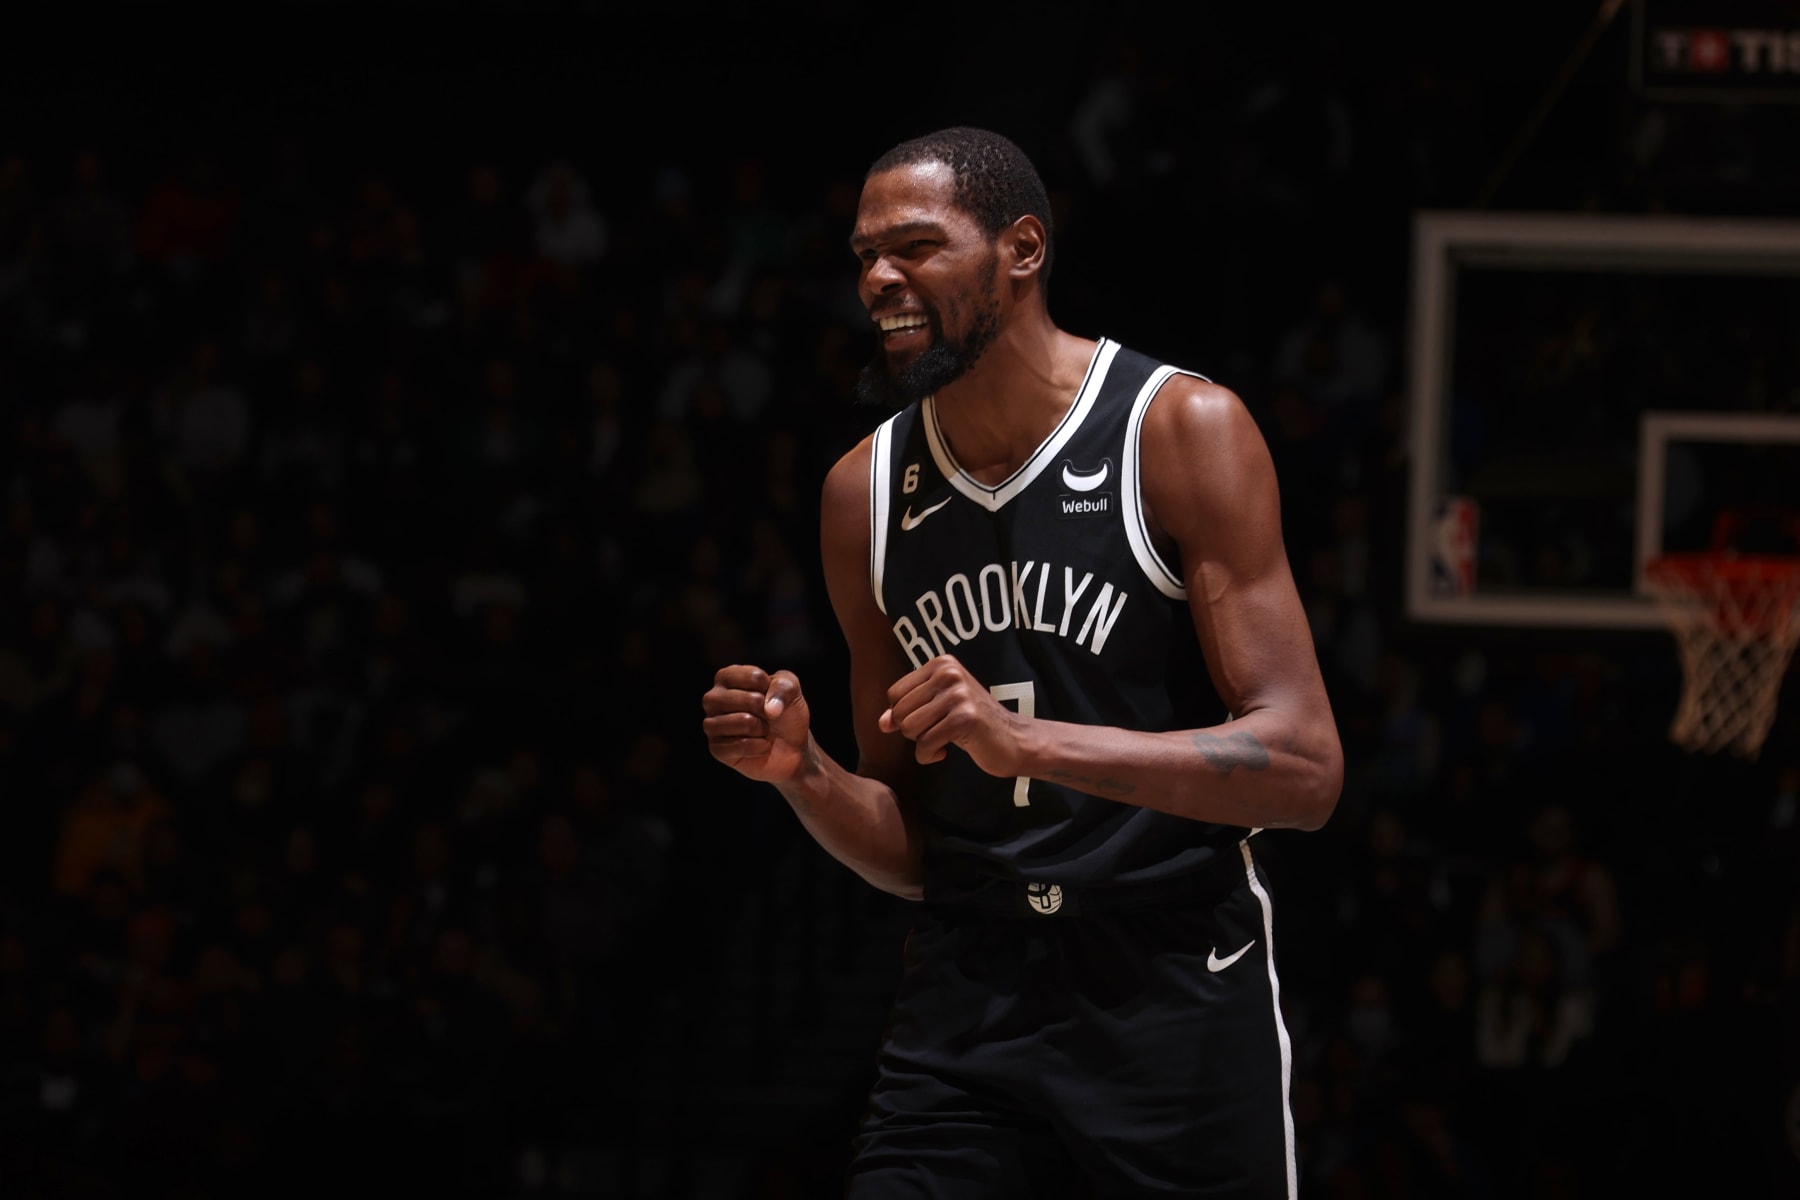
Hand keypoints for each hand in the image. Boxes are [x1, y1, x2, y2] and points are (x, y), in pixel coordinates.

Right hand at [702, 665, 811, 784]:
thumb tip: (770, 709)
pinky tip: (759, 746)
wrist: (790, 747)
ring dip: (763, 729)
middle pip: (750, 700)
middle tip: (767, 717)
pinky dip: (760, 747)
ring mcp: (711, 724)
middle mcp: (713, 698)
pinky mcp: (716, 749)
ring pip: (745, 722)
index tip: (770, 695)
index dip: (771, 689)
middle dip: (767, 711)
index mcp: (726, 677)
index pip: (754, 677)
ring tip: (762, 730)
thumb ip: (784, 685)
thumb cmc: (784, 713)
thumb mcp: (791, 689)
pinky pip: (742, 745)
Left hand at [879, 655, 1023, 778]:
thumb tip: (881, 723)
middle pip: (900, 711)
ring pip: (910, 728)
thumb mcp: (936, 710)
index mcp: (942, 664)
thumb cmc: (971, 725)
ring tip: (941, 739)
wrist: (1013, 740)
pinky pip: (925, 744)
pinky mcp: (965, 718)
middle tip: (937, 731)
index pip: (895, 693)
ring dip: (921, 743)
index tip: (927, 720)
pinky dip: (929, 756)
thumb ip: (906, 712)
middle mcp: (949, 673)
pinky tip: (945, 752)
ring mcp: (959, 694)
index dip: (903, 714)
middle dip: (912, 731)